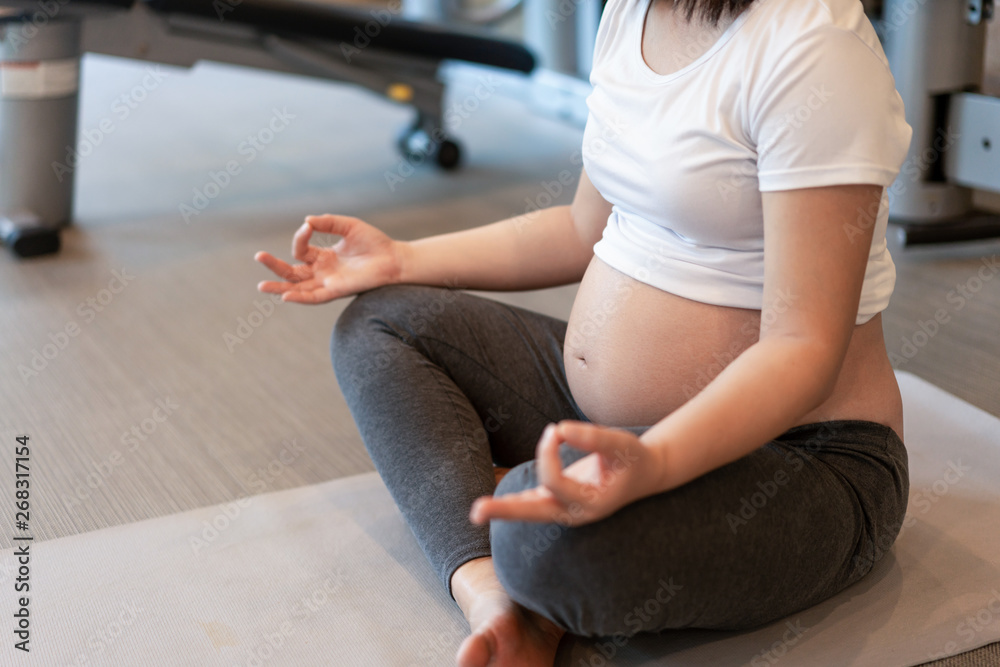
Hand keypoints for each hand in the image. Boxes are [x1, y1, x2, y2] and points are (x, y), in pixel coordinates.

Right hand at [255, 214, 403, 303]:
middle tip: (258, 256)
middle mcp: (323, 272)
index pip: (301, 250)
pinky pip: (315, 297)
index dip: (301, 237)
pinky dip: (301, 298)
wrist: (394, 259)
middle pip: (292, 271)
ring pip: (299, 288)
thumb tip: (306, 221)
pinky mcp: (338, 291)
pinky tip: (286, 296)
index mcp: (324, 257)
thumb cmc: (374, 243)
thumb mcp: (348, 226)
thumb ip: (328, 222)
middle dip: (274, 265)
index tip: (309, 226)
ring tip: (261, 286)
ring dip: (280, 287)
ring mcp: (329, 282)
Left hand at [469, 421, 663, 526]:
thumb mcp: (621, 444)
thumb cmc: (632, 458)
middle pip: (534, 513)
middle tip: (475, 512)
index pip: (555, 481)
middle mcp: (575, 513)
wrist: (643, 475)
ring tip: (476, 512)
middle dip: (506, 510)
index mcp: (591, 504)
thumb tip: (561, 429)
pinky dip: (513, 503)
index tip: (555, 429)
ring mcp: (564, 510)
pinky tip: (491, 507)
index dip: (548, 453)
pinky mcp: (558, 501)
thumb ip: (594, 437)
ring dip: (503, 510)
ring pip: (530, 511)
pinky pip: (532, 503)